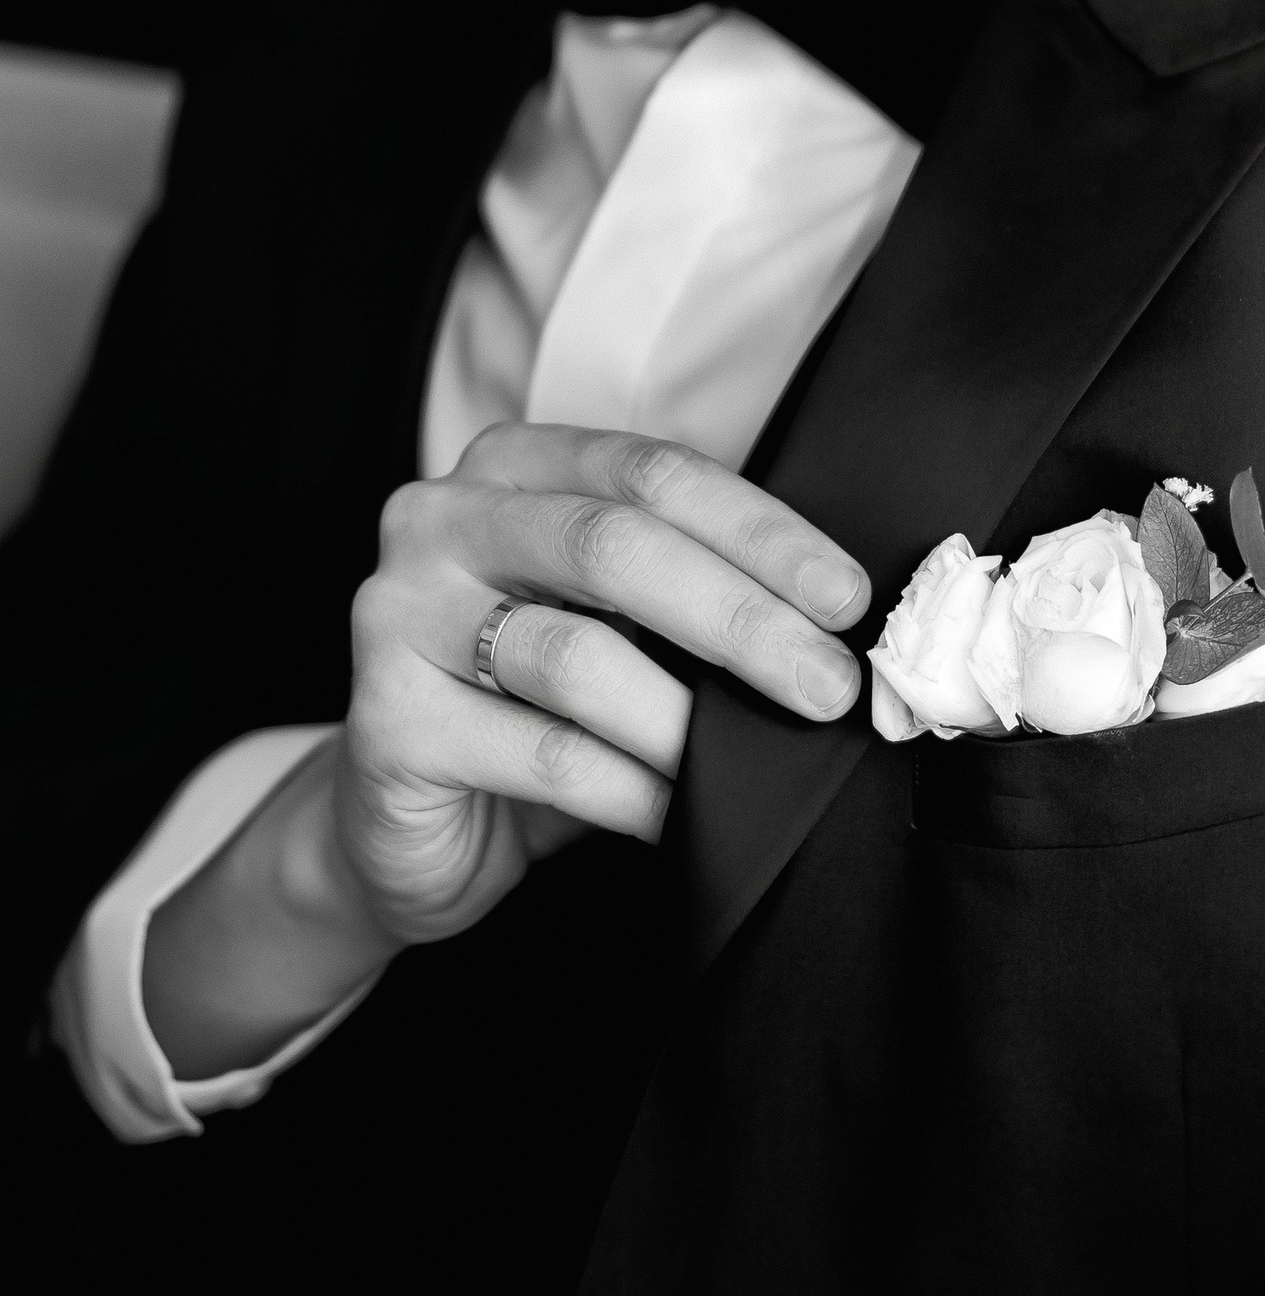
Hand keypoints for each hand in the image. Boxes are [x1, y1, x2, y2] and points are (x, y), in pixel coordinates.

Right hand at [141, 427, 870, 1079]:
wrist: (401, 828)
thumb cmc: (529, 710)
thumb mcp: (615, 629)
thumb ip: (690, 598)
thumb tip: (831, 626)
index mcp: (513, 468)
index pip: (653, 473)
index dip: (762, 534)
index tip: (845, 600)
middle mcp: (441, 519)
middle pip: (616, 548)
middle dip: (743, 621)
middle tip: (828, 687)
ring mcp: (398, 614)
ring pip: (578, 657)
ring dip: (690, 722)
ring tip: (756, 765)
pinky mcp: (387, 722)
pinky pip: (544, 754)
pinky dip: (635, 792)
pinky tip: (682, 816)